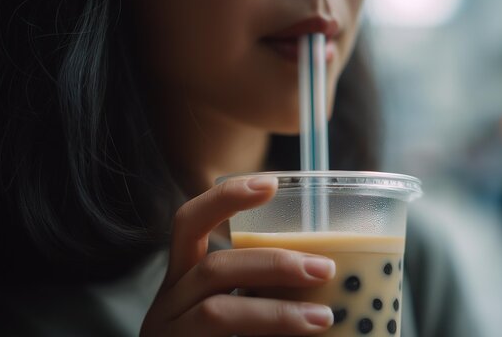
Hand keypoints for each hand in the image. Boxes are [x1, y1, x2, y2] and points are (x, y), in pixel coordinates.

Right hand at [140, 176, 335, 335]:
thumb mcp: (239, 310)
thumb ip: (268, 292)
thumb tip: (333, 275)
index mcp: (183, 282)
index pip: (190, 224)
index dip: (226, 199)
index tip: (271, 183)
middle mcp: (168, 305)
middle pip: (213, 267)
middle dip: (274, 262)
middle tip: (323, 267)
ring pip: (218, 312)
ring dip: (276, 312)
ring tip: (323, 317)